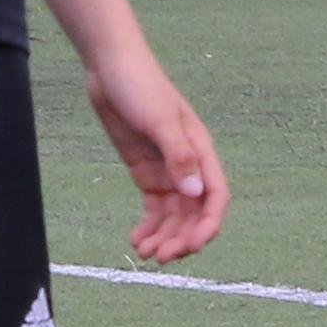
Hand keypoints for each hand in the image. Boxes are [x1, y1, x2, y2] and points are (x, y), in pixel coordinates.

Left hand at [85, 53, 228, 263]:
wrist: (110, 69)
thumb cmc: (140, 86)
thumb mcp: (159, 120)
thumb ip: (179, 156)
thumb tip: (195, 193)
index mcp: (201, 152)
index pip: (215, 197)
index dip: (207, 225)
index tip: (192, 246)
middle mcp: (188, 166)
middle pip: (193, 213)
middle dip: (181, 239)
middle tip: (159, 258)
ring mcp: (167, 171)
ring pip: (174, 216)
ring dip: (164, 238)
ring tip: (144, 254)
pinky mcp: (146, 172)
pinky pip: (154, 209)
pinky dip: (149, 227)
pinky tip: (136, 241)